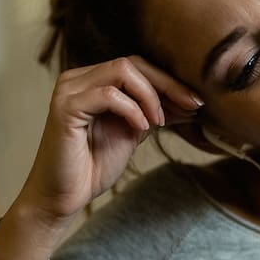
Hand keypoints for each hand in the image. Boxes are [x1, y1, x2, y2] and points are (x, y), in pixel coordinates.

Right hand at [0, 56, 201, 259]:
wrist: (64, 196)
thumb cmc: (93, 166)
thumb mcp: (133, 133)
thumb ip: (154, 113)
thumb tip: (189, 101)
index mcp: (92, 81)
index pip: (137, 66)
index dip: (169, 81)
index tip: (195, 102)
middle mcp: (77, 79)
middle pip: (132, 63)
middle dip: (168, 84)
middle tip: (192, 105)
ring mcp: (69, 90)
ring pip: (121, 70)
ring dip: (150, 96)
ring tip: (159, 122)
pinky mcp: (65, 107)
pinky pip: (108, 95)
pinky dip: (132, 109)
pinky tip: (142, 128)